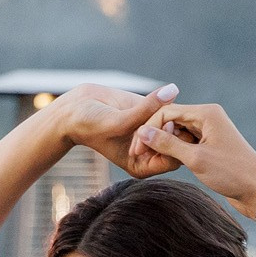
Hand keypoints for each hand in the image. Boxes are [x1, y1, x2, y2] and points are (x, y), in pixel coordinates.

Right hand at [52, 83, 182, 178]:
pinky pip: (168, 109)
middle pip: (178, 145)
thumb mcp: (119, 122)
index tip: (166, 126)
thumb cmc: (90, 124)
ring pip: (176, 126)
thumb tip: (173, 90)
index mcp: (143, 165)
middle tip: (170, 116)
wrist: (77, 110)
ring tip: (166, 106)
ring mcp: (152, 133)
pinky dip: (168, 103)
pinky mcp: (150, 114)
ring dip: (173, 116)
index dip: (173, 144)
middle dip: (177, 131)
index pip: (171, 160)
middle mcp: (150, 151)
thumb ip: (146, 109)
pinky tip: (163, 96)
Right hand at [130, 103, 255, 215]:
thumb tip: (143, 132)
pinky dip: (175, 151)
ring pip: (177, 132)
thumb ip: (167, 144)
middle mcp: (208, 117)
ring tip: (151, 162)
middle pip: (171, 120)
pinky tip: (166, 163)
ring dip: (163, 145)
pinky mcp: (211, 145)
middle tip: (140, 157)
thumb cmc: (231, 173)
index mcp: (207, 113)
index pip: (167, 112)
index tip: (136, 149)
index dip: (148, 129)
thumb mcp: (195, 159)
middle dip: (154, 137)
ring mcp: (210, 131)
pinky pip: (186, 142)